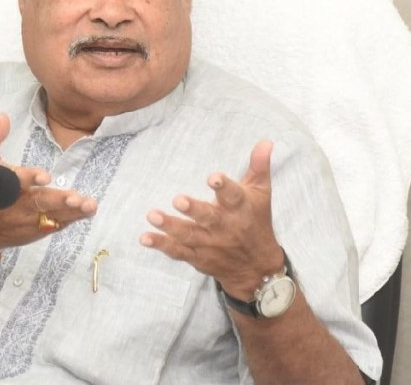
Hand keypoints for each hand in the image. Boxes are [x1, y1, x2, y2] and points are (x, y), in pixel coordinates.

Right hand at [0, 113, 96, 251]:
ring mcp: (27, 219)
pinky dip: (71, 219)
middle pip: (39, 201)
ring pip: (51, 216)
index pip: (16, 180)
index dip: (30, 178)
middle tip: (75, 198)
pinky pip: (55, 225)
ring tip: (88, 206)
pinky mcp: (35, 229)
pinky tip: (87, 212)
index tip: (45, 176)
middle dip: (58, 200)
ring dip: (71, 212)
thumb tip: (4, 116)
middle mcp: (16, 204)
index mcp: (2, 185)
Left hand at [140, 140, 284, 299]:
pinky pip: (178, 251)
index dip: (224, 186)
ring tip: (153, 215)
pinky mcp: (198, 257)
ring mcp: (210, 243)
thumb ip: (258, 166)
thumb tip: (265, 141)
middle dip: (194, 210)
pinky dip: (162, 245)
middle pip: (209, 218)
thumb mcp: (261, 194)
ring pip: (189, 235)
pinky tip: (145, 237)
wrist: (257, 268)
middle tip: (178, 200)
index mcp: (241, 209)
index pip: (233, 196)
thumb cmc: (256, 223)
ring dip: (170, 226)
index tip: (213, 178)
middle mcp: (225, 227)